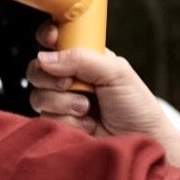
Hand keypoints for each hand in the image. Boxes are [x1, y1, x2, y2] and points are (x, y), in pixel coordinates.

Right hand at [25, 21, 179, 165]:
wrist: (141, 142)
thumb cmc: (137, 107)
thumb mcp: (116, 73)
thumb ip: (80, 59)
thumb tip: (44, 58)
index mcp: (84, 60)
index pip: (56, 40)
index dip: (48, 37)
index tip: (50, 39)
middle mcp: (70, 79)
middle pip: (38, 69)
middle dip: (52, 78)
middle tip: (71, 84)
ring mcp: (62, 102)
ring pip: (38, 95)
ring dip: (64, 103)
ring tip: (88, 109)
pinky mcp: (58, 124)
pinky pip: (45, 117)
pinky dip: (67, 121)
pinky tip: (86, 124)